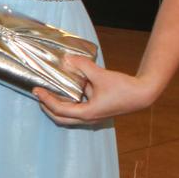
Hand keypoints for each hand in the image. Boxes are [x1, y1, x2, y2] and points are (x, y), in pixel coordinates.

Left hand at [32, 55, 157, 125]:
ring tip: (48, 92)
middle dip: (47, 107)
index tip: (37, 90)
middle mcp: (88, 118)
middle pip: (60, 118)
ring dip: (56, 106)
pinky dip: (67, 103)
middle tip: (38, 94)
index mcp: (87, 113)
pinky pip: (76, 110)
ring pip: (68, 116)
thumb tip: (68, 59)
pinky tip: (66, 90)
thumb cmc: (123, 87)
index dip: (46, 100)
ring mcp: (92, 116)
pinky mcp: (96, 111)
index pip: (60, 110)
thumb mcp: (101, 75)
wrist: (142, 94)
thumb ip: (83, 66)